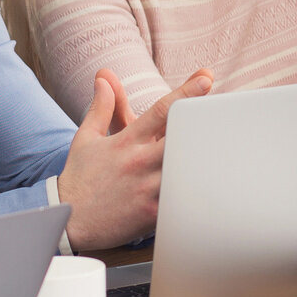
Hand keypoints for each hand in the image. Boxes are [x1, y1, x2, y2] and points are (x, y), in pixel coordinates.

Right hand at [56, 67, 212, 249]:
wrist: (68, 219)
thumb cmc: (79, 177)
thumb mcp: (86, 138)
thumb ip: (102, 107)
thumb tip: (104, 78)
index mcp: (126, 141)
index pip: (161, 111)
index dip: (186, 92)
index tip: (206, 78)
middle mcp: (140, 161)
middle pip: (181, 136)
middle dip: (204, 123)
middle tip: (226, 112)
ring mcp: (148, 188)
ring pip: (185, 168)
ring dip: (204, 157)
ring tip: (229, 147)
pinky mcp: (152, 213)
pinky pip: (181, 200)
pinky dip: (195, 193)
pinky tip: (214, 187)